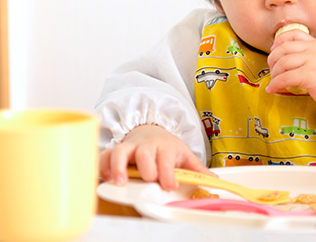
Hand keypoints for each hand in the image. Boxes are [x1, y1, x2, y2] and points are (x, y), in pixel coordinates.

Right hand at [98, 124, 212, 189]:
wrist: (151, 132)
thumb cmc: (167, 147)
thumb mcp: (184, 154)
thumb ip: (196, 169)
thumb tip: (213, 178)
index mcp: (165, 147)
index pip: (166, 158)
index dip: (168, 172)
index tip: (169, 184)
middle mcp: (146, 146)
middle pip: (144, 154)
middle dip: (147, 168)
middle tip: (148, 180)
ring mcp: (129, 148)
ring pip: (120, 152)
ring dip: (119, 167)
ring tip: (120, 182)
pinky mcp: (115, 152)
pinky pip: (104, 156)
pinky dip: (103, 166)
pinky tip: (106, 178)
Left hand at [266, 29, 315, 115]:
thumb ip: (308, 56)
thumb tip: (285, 61)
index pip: (293, 34)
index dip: (278, 41)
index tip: (273, 50)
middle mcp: (313, 49)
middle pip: (283, 49)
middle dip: (272, 60)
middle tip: (271, 70)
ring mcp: (312, 61)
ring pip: (282, 63)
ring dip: (273, 74)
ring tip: (273, 82)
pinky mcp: (310, 75)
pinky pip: (285, 78)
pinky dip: (275, 84)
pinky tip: (273, 89)